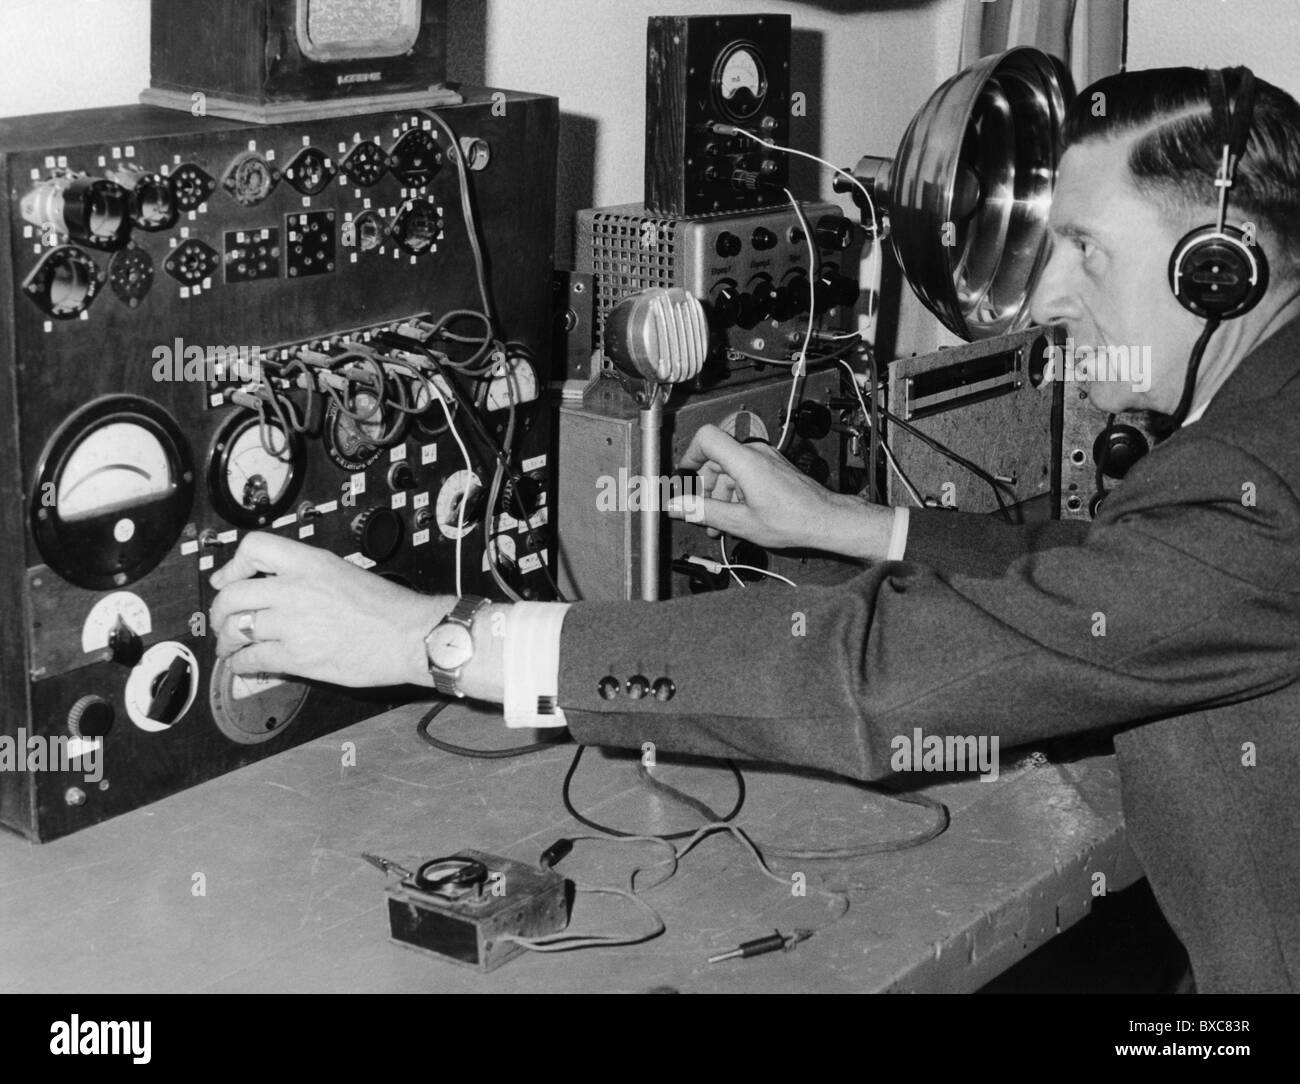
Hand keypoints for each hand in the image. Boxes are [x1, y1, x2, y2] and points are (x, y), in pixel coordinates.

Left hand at [210, 532, 447, 687]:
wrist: (410, 636)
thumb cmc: (388, 609)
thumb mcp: (344, 573)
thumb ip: (308, 578)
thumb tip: (279, 591)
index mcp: (310, 563)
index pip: (254, 548)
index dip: (233, 565)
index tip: (228, 579)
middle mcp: (296, 589)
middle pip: (233, 595)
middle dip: (220, 612)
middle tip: (223, 621)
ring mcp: (293, 623)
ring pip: (237, 628)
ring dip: (227, 641)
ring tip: (230, 647)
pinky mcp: (297, 655)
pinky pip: (252, 658)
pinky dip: (241, 663)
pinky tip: (244, 665)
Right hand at [666, 424, 892, 558]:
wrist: (826, 520)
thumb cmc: (793, 520)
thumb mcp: (741, 522)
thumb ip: (704, 511)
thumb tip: (678, 505)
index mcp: (745, 461)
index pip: (706, 438)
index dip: (689, 456)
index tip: (684, 477)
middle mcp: (756, 454)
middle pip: (716, 459)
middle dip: (704, 487)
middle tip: (700, 511)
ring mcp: (766, 459)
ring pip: (730, 470)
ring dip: (720, 495)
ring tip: (718, 524)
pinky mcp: (773, 468)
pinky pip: (745, 474)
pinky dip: (735, 493)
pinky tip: (736, 517)